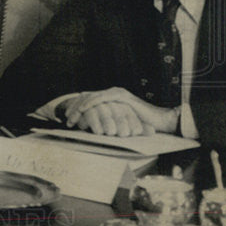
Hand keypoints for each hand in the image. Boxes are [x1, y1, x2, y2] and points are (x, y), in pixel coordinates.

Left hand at [63, 87, 178, 135]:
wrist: (159, 121)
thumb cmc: (139, 127)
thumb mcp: (118, 126)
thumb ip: (106, 125)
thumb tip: (91, 132)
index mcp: (109, 100)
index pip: (87, 101)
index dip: (76, 110)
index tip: (68, 121)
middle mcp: (110, 93)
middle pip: (86, 97)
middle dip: (74, 109)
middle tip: (67, 121)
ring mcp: (116, 93)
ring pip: (91, 97)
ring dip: (79, 107)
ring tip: (72, 118)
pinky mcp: (121, 96)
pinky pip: (102, 98)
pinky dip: (91, 103)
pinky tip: (83, 109)